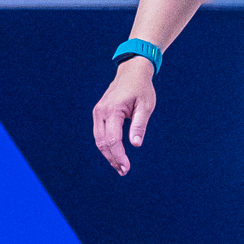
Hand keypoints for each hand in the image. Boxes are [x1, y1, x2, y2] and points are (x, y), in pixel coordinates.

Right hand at [93, 58, 158, 174]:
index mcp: (112, 110)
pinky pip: (100, 133)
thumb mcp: (146, 106)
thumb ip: (139, 125)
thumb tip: (136, 144)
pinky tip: (115, 154)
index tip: (127, 168)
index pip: (112, 139)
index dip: (119, 156)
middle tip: (124, 171)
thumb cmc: (141, 88)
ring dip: (108, 154)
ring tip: (120, 166)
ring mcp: (97, 112)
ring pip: (99, 140)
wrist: (132, 72)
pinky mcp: (98, 113)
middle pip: (103, 142)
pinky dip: (106, 145)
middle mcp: (100, 112)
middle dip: (113, 158)